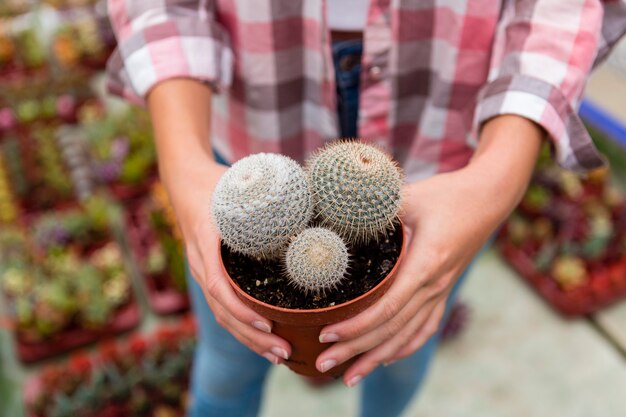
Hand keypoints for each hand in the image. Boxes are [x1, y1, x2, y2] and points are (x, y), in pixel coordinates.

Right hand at [146, 78, 291, 365]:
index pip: (218, 287)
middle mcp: (200, 265)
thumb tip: (309, 205)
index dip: (243, 310)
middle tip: (285, 352)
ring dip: (250, 339)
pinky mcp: (211, 274)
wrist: (185, 181)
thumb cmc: (216, 183)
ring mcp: (203, 272)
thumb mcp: (237, 187)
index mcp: (206, 245)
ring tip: (280, 355)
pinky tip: (266, 336)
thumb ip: (264, 199)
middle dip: (253, 337)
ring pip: (224, 316)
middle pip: (224, 312)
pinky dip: (244, 326)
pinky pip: (225, 306)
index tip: (269, 323)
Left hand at [315, 115, 542, 386]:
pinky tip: (385, 358)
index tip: (328, 334)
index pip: (388, 307)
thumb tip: (336, 210)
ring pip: (408, 335)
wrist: (489, 197)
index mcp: (425, 264)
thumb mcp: (410, 196)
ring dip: (377, 357)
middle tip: (323, 364)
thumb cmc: (447, 194)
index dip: (357, 326)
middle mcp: (435, 284)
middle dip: (356, 350)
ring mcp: (441, 290)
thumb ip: (377, 209)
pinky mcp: (443, 289)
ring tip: (348, 375)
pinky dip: (404, 346)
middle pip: (392, 329)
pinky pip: (425, 327)